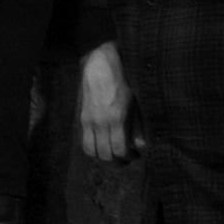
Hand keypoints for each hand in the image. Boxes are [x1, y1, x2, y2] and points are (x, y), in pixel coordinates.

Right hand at [78, 41, 142, 162]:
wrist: (100, 61)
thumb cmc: (123, 78)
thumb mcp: (136, 100)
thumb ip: (138, 124)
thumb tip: (141, 145)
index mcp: (115, 117)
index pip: (118, 150)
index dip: (128, 157)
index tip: (136, 155)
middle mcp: (99, 121)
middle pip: (104, 155)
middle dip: (116, 161)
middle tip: (126, 157)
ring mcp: (88, 119)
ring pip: (90, 150)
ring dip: (102, 156)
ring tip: (113, 152)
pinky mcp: (82, 116)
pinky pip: (84, 140)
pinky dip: (93, 146)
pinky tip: (103, 141)